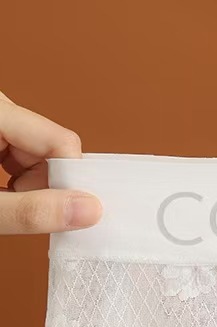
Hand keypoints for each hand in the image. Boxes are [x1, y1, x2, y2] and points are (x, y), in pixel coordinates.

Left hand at [0, 91, 101, 233]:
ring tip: (6, 199)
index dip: (67, 179)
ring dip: (33, 184)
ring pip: (42, 152)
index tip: (58, 209)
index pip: (61, 142)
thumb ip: (31, 211)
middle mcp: (0, 109)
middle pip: (53, 146)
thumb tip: (90, 210)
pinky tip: (4, 190)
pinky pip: (26, 151)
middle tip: (19, 204)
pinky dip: (21, 177)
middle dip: (45, 183)